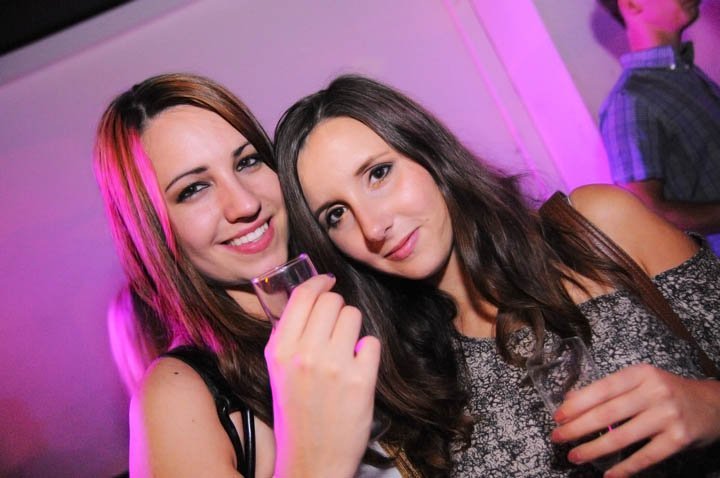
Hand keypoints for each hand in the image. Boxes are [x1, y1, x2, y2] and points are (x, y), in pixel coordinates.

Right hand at [265, 274, 380, 477]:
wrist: (311, 458)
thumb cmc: (296, 412)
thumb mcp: (278, 370)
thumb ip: (290, 334)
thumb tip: (310, 296)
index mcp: (280, 349)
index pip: (303, 296)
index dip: (319, 282)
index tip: (328, 281)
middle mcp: (304, 353)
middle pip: (332, 301)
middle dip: (338, 309)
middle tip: (336, 328)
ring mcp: (333, 365)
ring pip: (353, 316)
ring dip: (353, 329)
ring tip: (345, 351)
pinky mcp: (360, 380)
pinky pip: (370, 342)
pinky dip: (366, 353)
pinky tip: (357, 369)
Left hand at [551, 363, 719, 476]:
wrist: (713, 405)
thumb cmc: (668, 392)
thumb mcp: (641, 381)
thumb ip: (611, 389)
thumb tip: (572, 400)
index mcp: (641, 374)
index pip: (602, 389)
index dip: (577, 404)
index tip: (558, 416)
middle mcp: (654, 392)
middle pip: (607, 413)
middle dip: (577, 428)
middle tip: (558, 437)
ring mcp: (667, 416)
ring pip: (622, 437)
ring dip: (594, 449)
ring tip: (575, 456)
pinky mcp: (678, 439)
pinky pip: (645, 457)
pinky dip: (625, 469)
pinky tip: (609, 475)